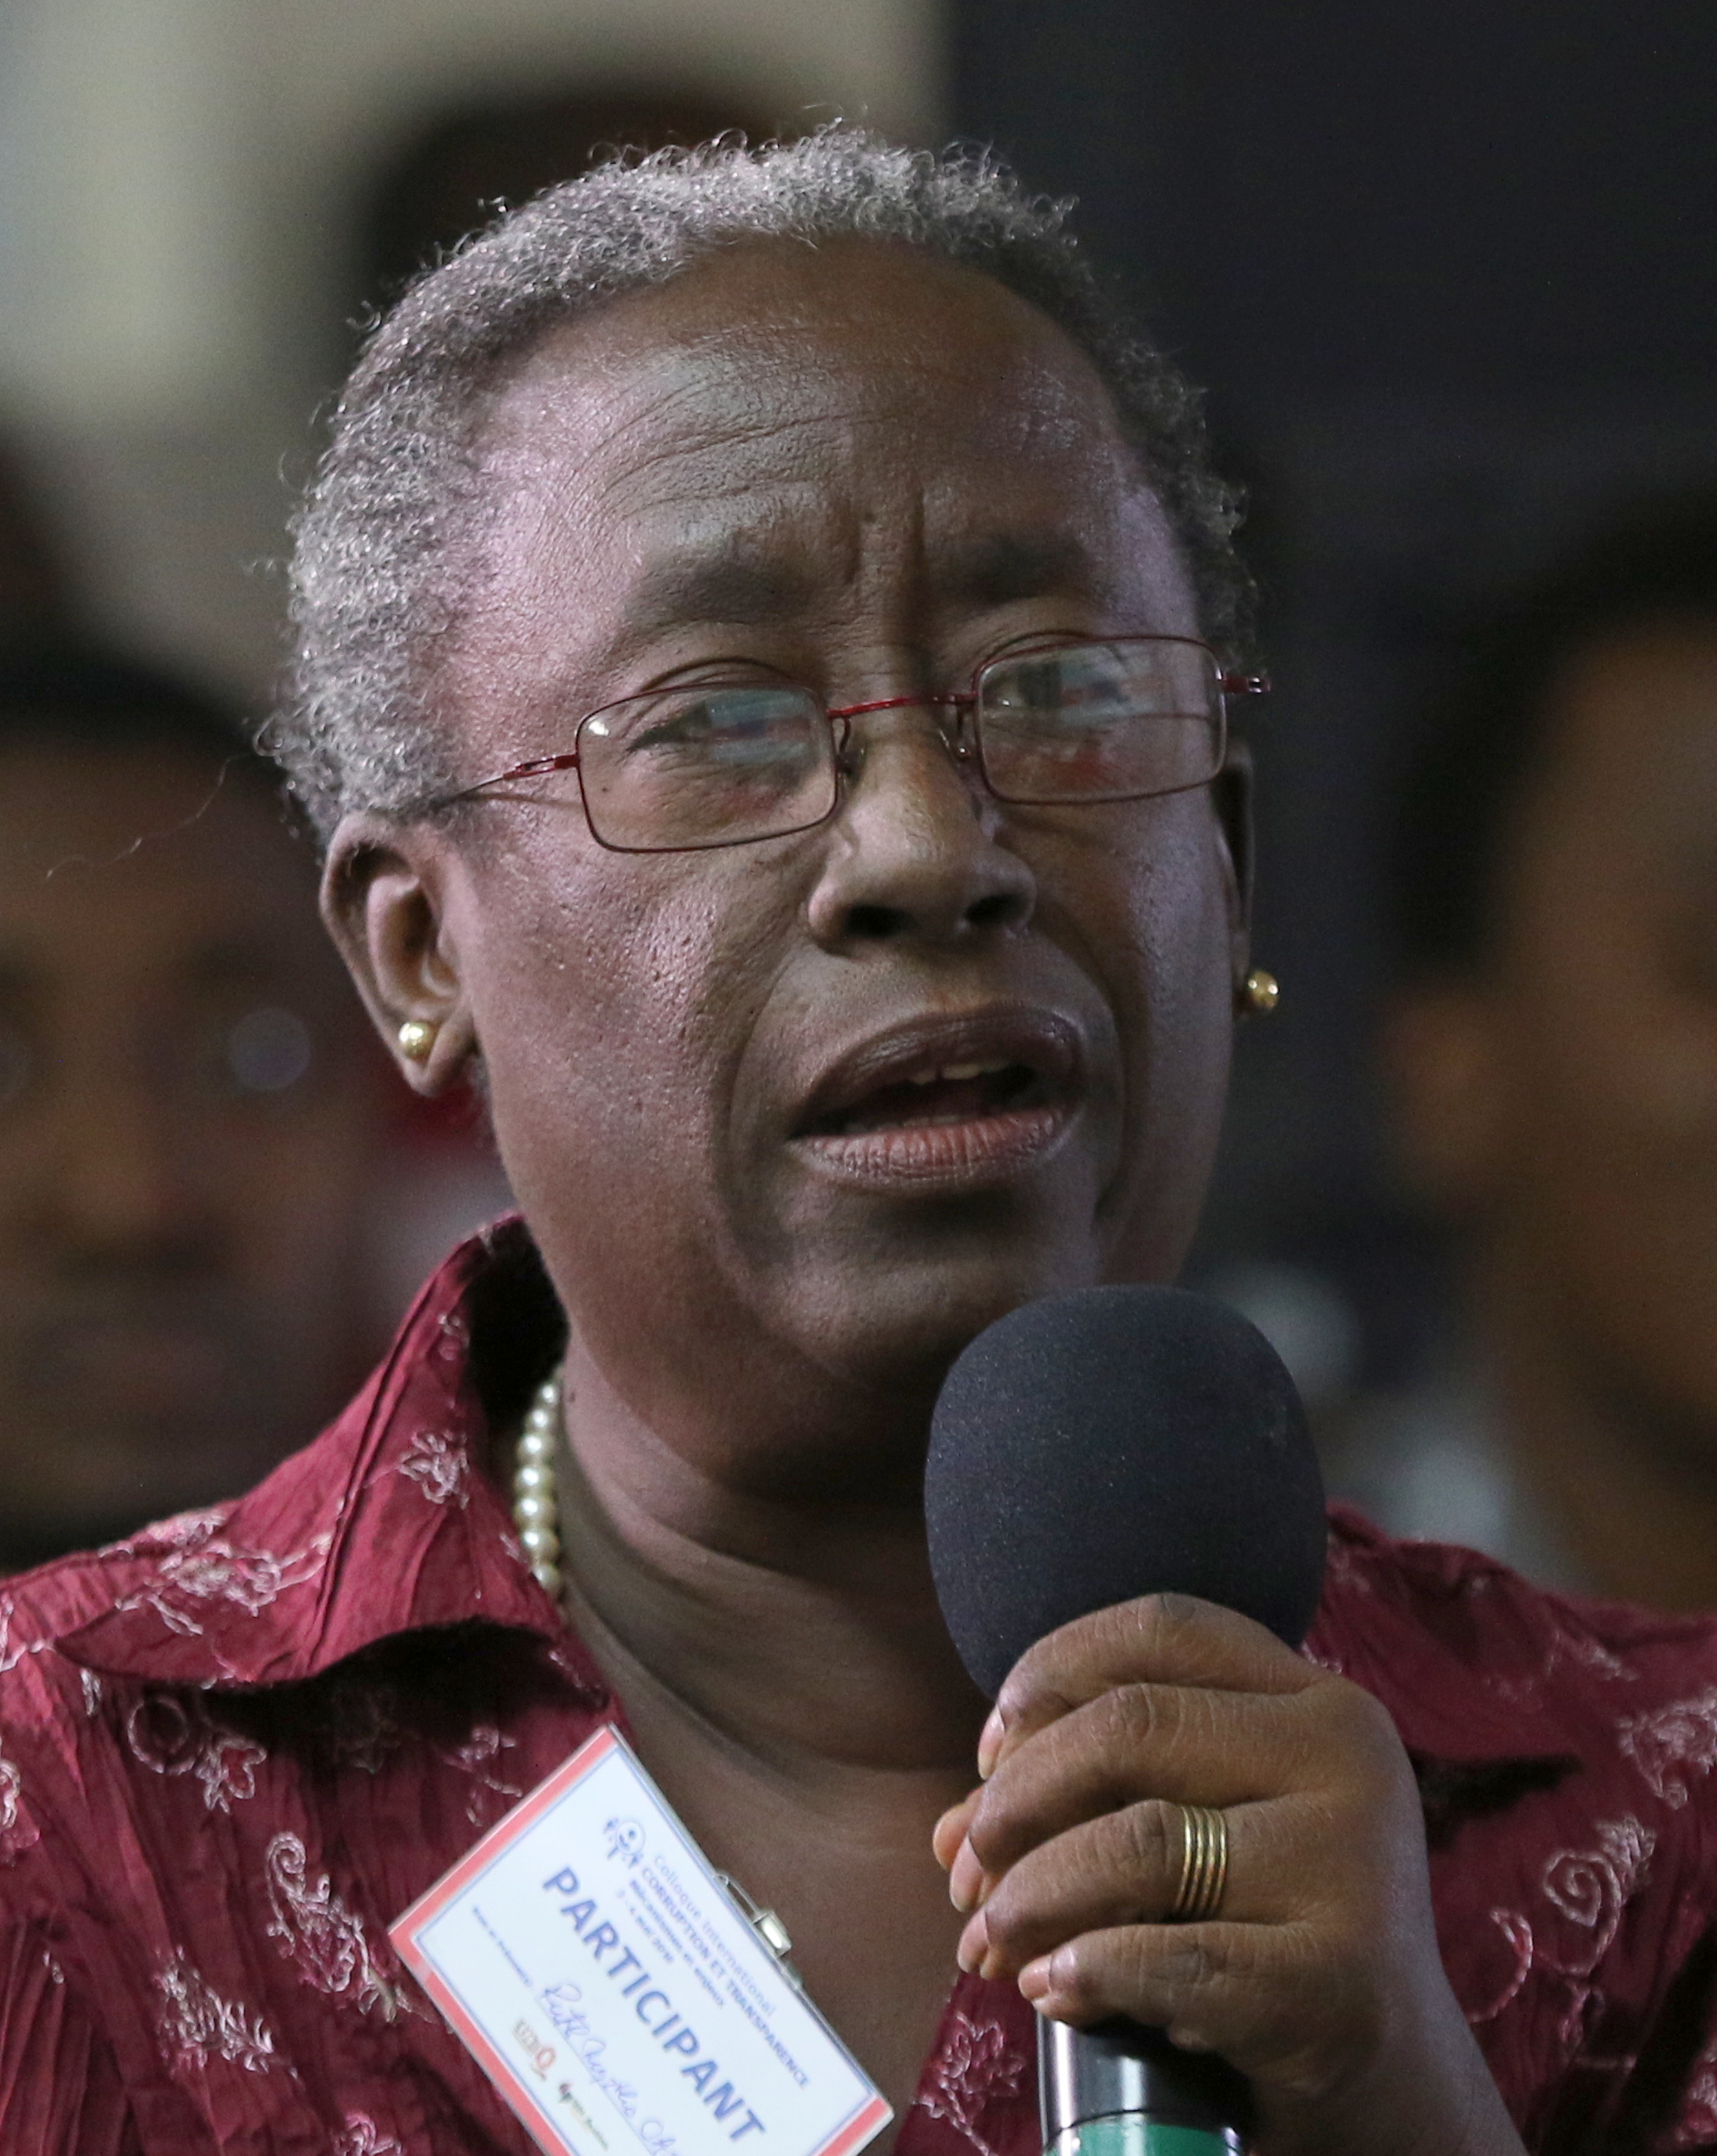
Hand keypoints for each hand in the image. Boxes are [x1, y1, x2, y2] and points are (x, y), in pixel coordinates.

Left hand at [930, 1594, 1525, 2155]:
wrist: (1385, 2064)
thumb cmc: (1260, 1921)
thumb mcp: (1200, 1824)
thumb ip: (1088, 1798)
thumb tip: (950, 1834)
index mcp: (1314, 1696)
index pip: (1162, 1628)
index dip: (1053, 1668)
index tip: (991, 1749)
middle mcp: (1344, 1755)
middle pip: (1129, 1728)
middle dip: (1017, 1800)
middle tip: (966, 1870)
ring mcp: (1351, 1862)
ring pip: (1137, 1842)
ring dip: (1033, 1894)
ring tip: (989, 1941)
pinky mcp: (1339, 1974)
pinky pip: (1174, 1956)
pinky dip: (1089, 1970)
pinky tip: (1051, 1986)